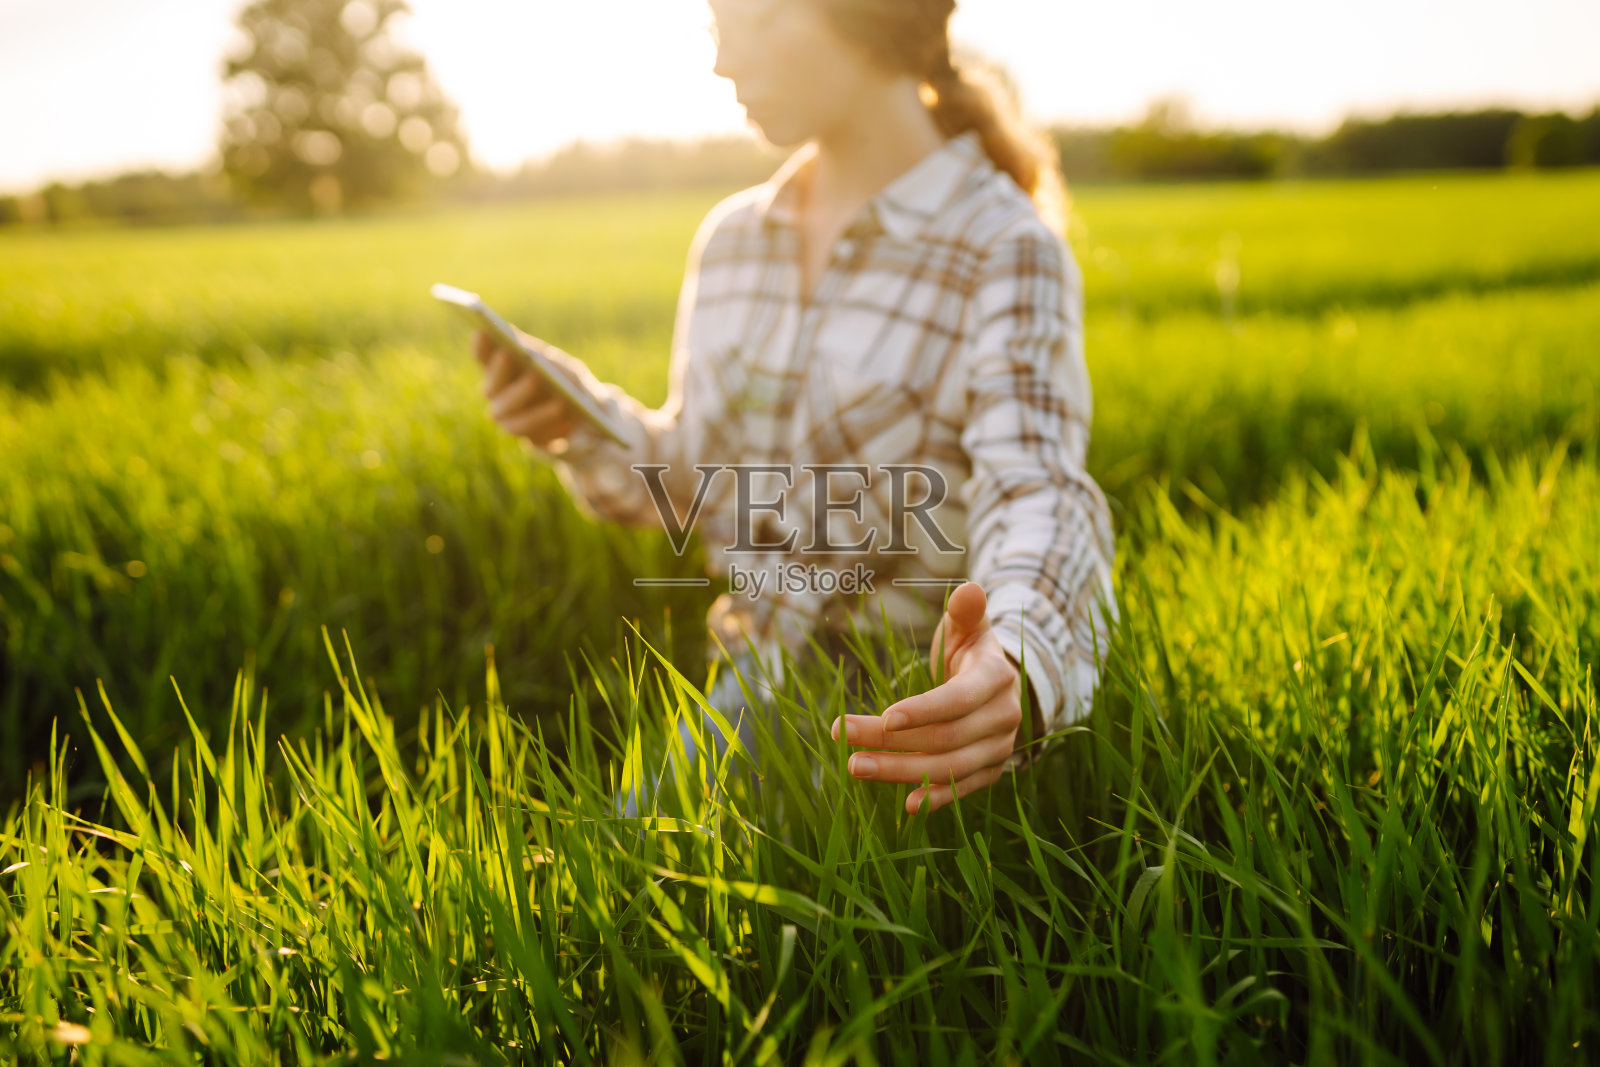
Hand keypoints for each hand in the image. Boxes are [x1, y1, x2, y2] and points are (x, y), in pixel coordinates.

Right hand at [474, 328, 583, 448]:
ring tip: (560, 404)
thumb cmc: (575, 385)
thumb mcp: (570, 370)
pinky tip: (569, 424)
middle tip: (529, 373)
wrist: (593, 420)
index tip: (483, 333)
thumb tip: (529, 352)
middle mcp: (499, 397)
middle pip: (491, 390)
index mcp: (504, 371)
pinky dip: (554, 430)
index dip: (481, 347)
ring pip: (511, 421)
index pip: (484, 356)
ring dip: (536, 413)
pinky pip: (536, 440)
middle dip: (508, 381)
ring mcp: (511, 422)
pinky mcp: (531, 443)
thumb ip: (550, 361)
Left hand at [831, 581, 1026, 813]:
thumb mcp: (968, 626)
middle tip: (843, 738)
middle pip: (943, 736)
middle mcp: (1003, 717)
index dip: (924, 710)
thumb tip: (969, 590)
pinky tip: (905, 805)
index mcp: (996, 677)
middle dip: (892, 741)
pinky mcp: (991, 771)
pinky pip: (964, 788)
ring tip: (855, 766)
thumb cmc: (971, 650)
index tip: (886, 717)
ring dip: (901, 772)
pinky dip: (937, 798)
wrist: (1001, 685)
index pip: (958, 700)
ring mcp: (999, 748)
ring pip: (949, 767)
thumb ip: (966, 611)